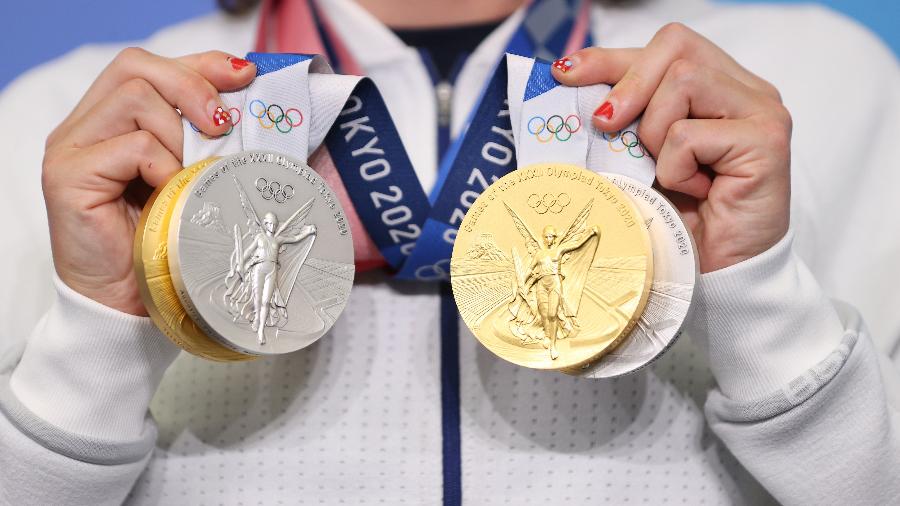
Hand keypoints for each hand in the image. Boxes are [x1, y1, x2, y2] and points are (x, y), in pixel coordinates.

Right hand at [42, 48, 255, 314]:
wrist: (127, 304)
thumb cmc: (163, 244)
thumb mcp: (193, 179)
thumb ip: (205, 141)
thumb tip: (250, 110)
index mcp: (112, 121)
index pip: (150, 66)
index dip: (200, 64)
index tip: (244, 76)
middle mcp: (85, 127)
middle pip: (137, 67)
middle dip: (193, 86)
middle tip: (223, 123)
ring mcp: (71, 148)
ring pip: (135, 98)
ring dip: (179, 133)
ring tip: (190, 173)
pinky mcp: (68, 176)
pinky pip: (131, 146)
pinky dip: (163, 165)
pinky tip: (170, 192)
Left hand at [553, 23, 790, 272]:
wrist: (717, 276)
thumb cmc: (679, 219)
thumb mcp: (638, 158)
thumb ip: (622, 118)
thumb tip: (569, 83)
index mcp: (719, 87)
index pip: (666, 45)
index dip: (611, 56)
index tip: (565, 72)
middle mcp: (747, 91)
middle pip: (676, 45)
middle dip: (628, 84)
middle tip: (606, 125)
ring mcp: (762, 111)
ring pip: (683, 81)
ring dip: (654, 134)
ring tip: (670, 175)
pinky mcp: (767, 140)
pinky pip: (689, 134)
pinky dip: (675, 168)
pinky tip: (694, 193)